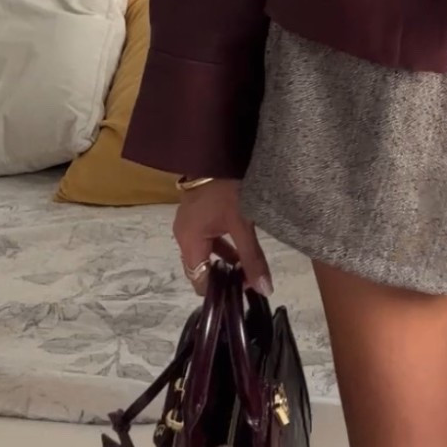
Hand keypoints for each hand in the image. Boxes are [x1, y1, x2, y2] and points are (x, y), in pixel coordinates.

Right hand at [173, 179, 272, 296]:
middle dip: (222, 278)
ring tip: (248, 270)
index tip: (241, 295)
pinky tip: (240, 251)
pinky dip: (221, 248)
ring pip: (204, 254)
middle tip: (249, 283)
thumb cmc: (229, 187)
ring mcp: (188, 223)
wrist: (220, 150)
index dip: (218, 291)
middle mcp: (183, 235)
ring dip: (224, 263)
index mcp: (189, 240)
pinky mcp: (196, 213)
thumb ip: (253, 258)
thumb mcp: (243, 223)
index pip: (198, 280)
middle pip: (199, 268)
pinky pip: (206, 239)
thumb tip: (264, 290)